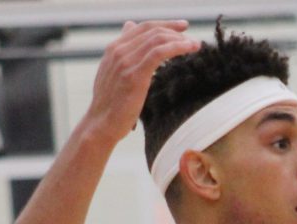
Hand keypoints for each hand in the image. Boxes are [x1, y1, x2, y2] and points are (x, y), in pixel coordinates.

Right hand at [84, 20, 200, 144]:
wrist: (101, 125)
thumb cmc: (110, 104)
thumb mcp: (113, 73)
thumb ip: (123, 51)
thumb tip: (129, 26)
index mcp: (114, 49)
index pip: (142, 27)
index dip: (165, 24)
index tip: (182, 27)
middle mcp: (118, 51)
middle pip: (152, 31)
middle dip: (175, 32)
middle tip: (192, 40)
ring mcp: (125, 61)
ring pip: (157, 39)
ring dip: (180, 40)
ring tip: (195, 45)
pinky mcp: (134, 74)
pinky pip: (159, 53)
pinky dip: (176, 47)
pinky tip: (189, 49)